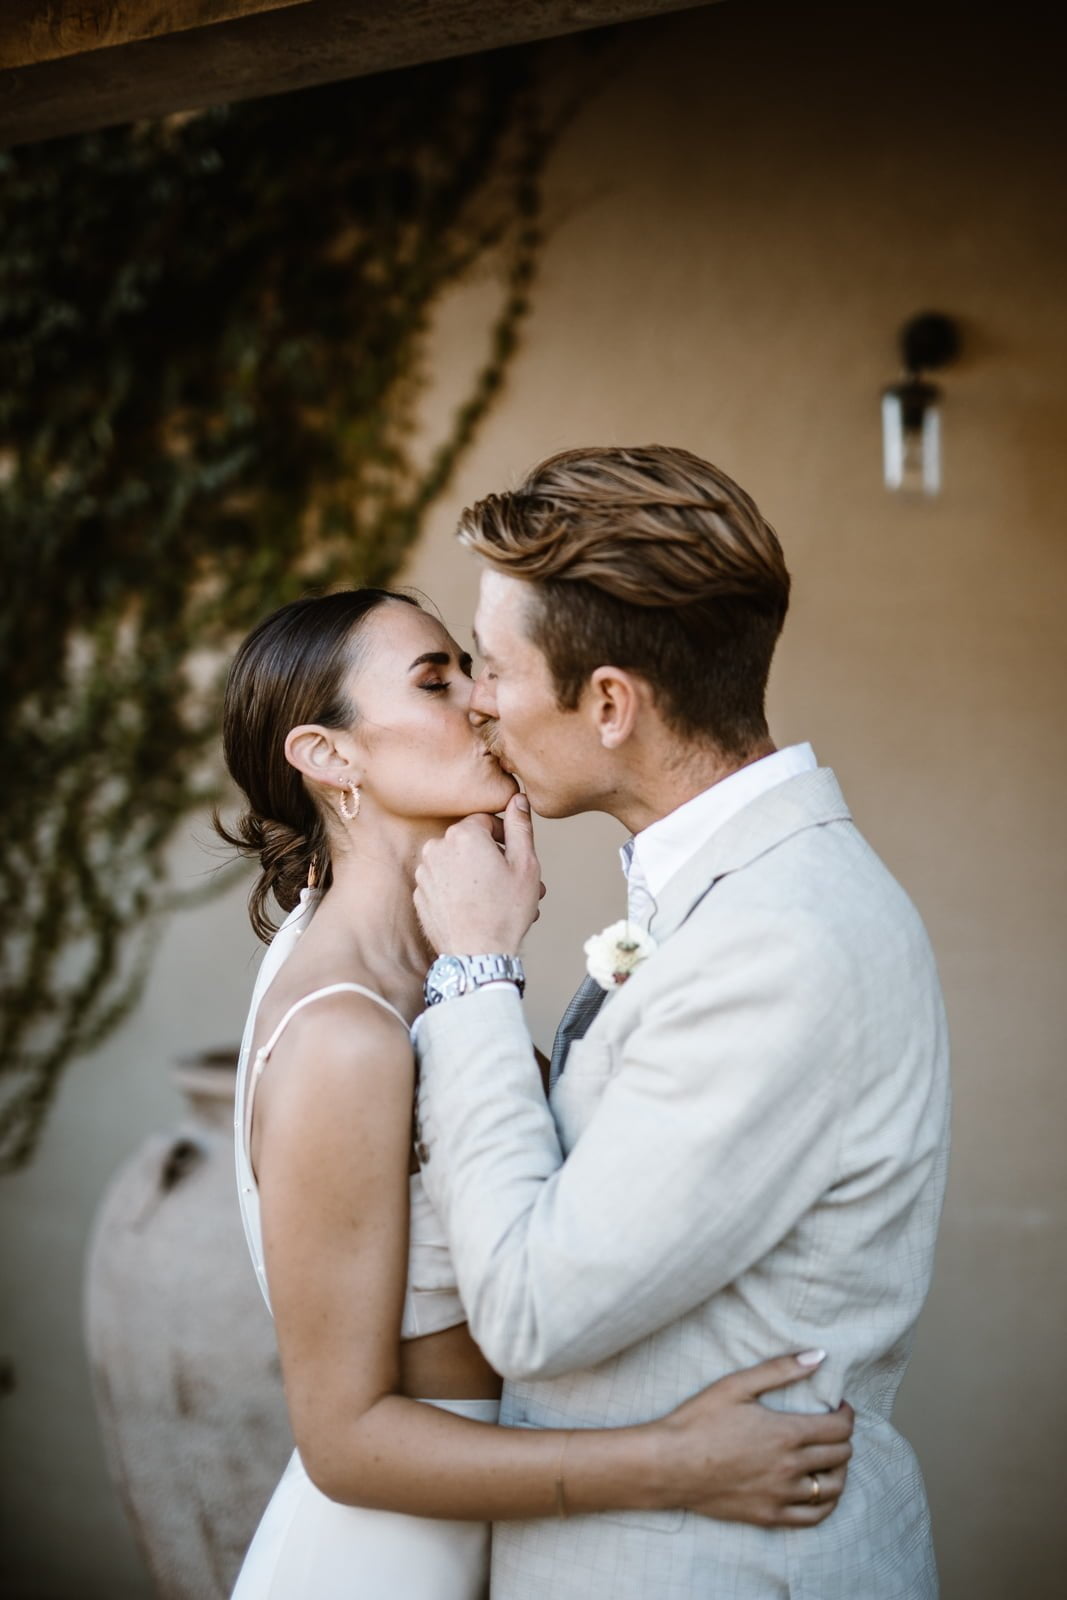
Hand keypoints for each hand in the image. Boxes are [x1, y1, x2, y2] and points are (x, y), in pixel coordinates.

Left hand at [415, 794, 543, 955]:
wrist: (477, 955)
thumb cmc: (504, 912)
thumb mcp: (525, 864)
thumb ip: (520, 826)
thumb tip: (517, 799)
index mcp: (464, 835)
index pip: (486, 821)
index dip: (505, 837)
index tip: (514, 856)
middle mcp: (437, 848)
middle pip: (469, 842)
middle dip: (491, 856)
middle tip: (511, 881)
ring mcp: (425, 872)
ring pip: (455, 862)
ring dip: (474, 873)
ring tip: (496, 897)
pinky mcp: (419, 894)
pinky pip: (442, 882)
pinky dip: (457, 888)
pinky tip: (475, 907)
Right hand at [651, 1353, 853, 1525]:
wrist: (669, 1464)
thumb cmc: (699, 1420)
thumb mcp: (737, 1385)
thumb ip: (780, 1370)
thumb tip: (819, 1356)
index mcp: (786, 1433)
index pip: (839, 1428)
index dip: (846, 1415)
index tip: (839, 1407)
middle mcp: (790, 1467)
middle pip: (840, 1456)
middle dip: (843, 1439)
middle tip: (831, 1428)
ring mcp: (781, 1495)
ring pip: (832, 1488)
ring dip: (839, 1471)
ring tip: (829, 1458)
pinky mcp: (769, 1516)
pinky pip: (813, 1516)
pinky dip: (825, 1503)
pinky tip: (819, 1491)